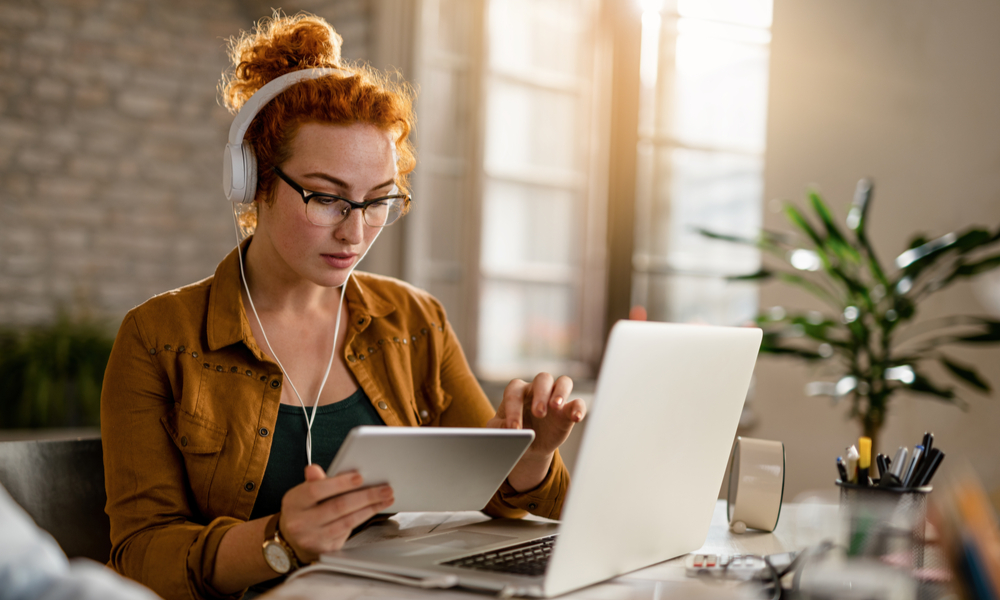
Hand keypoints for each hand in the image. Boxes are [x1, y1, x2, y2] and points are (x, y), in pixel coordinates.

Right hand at [278, 465, 393, 562]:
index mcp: (294, 503)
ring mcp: (313, 538)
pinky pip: (348, 532)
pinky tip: (374, 509)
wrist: (294, 538)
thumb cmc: (304, 508)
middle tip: (385, 489)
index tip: (360, 477)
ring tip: (386, 498)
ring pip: (347, 521)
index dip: (339, 483)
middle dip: (365, 496)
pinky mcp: (326, 549)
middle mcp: (300, 523)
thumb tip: (313, 469)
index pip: (316, 490)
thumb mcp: (304, 492)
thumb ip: (314, 481)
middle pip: (337, 507)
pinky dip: (364, 518)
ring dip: (370, 508)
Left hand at [486, 373, 586, 491]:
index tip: (514, 429)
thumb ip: (498, 428)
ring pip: (563, 382)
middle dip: (541, 394)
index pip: (515, 393)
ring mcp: (554, 398)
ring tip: (555, 407)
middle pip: (542, 379)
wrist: (527, 445)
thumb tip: (507, 430)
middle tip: (539, 413)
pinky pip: (577, 403)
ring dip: (561, 392)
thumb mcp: (499, 431)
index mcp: (517, 391)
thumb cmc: (511, 432)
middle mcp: (537, 389)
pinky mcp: (567, 410)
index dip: (513, 410)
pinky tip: (576, 418)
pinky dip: (578, 408)